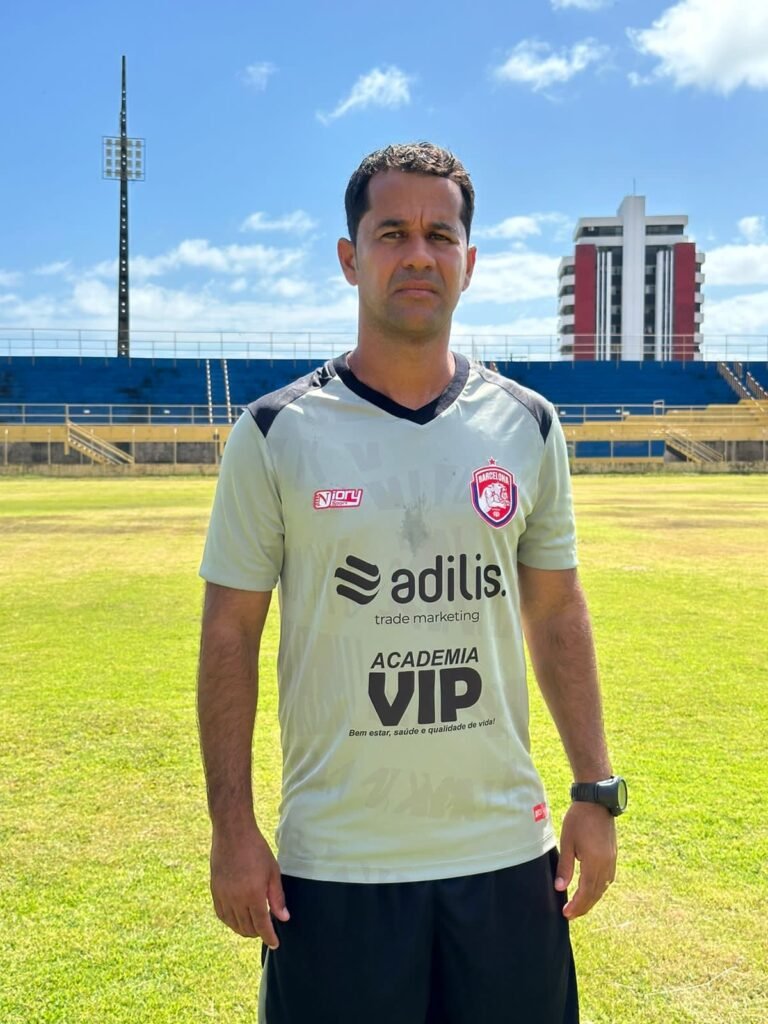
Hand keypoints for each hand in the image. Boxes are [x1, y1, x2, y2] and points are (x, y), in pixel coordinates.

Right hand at [210, 824, 289, 946]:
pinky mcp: (215, 891)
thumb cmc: (256, 849)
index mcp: (253, 894)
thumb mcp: (272, 871)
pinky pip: (222, 914)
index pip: (261, 925)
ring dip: (244, 930)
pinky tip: (238, 919)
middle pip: (247, 928)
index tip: (275, 944)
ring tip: (254, 926)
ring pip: (233, 924)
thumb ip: (277, 897)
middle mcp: (236, 899)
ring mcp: (223, 896)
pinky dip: (231, 921)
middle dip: (258, 933)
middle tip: (266, 930)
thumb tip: (283, 918)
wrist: (233, 833)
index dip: (269, 937)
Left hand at [554, 802, 616, 919]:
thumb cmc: (579, 819)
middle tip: (570, 914)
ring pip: (603, 887)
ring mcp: (612, 860)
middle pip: (596, 893)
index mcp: (594, 862)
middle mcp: (606, 864)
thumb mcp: (567, 842)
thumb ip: (565, 867)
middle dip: (583, 906)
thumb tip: (560, 888)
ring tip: (579, 905)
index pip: (586, 892)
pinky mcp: (613, 855)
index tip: (566, 913)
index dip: (577, 905)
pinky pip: (608, 878)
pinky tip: (592, 889)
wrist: (596, 801)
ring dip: (592, 898)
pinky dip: (599, 888)